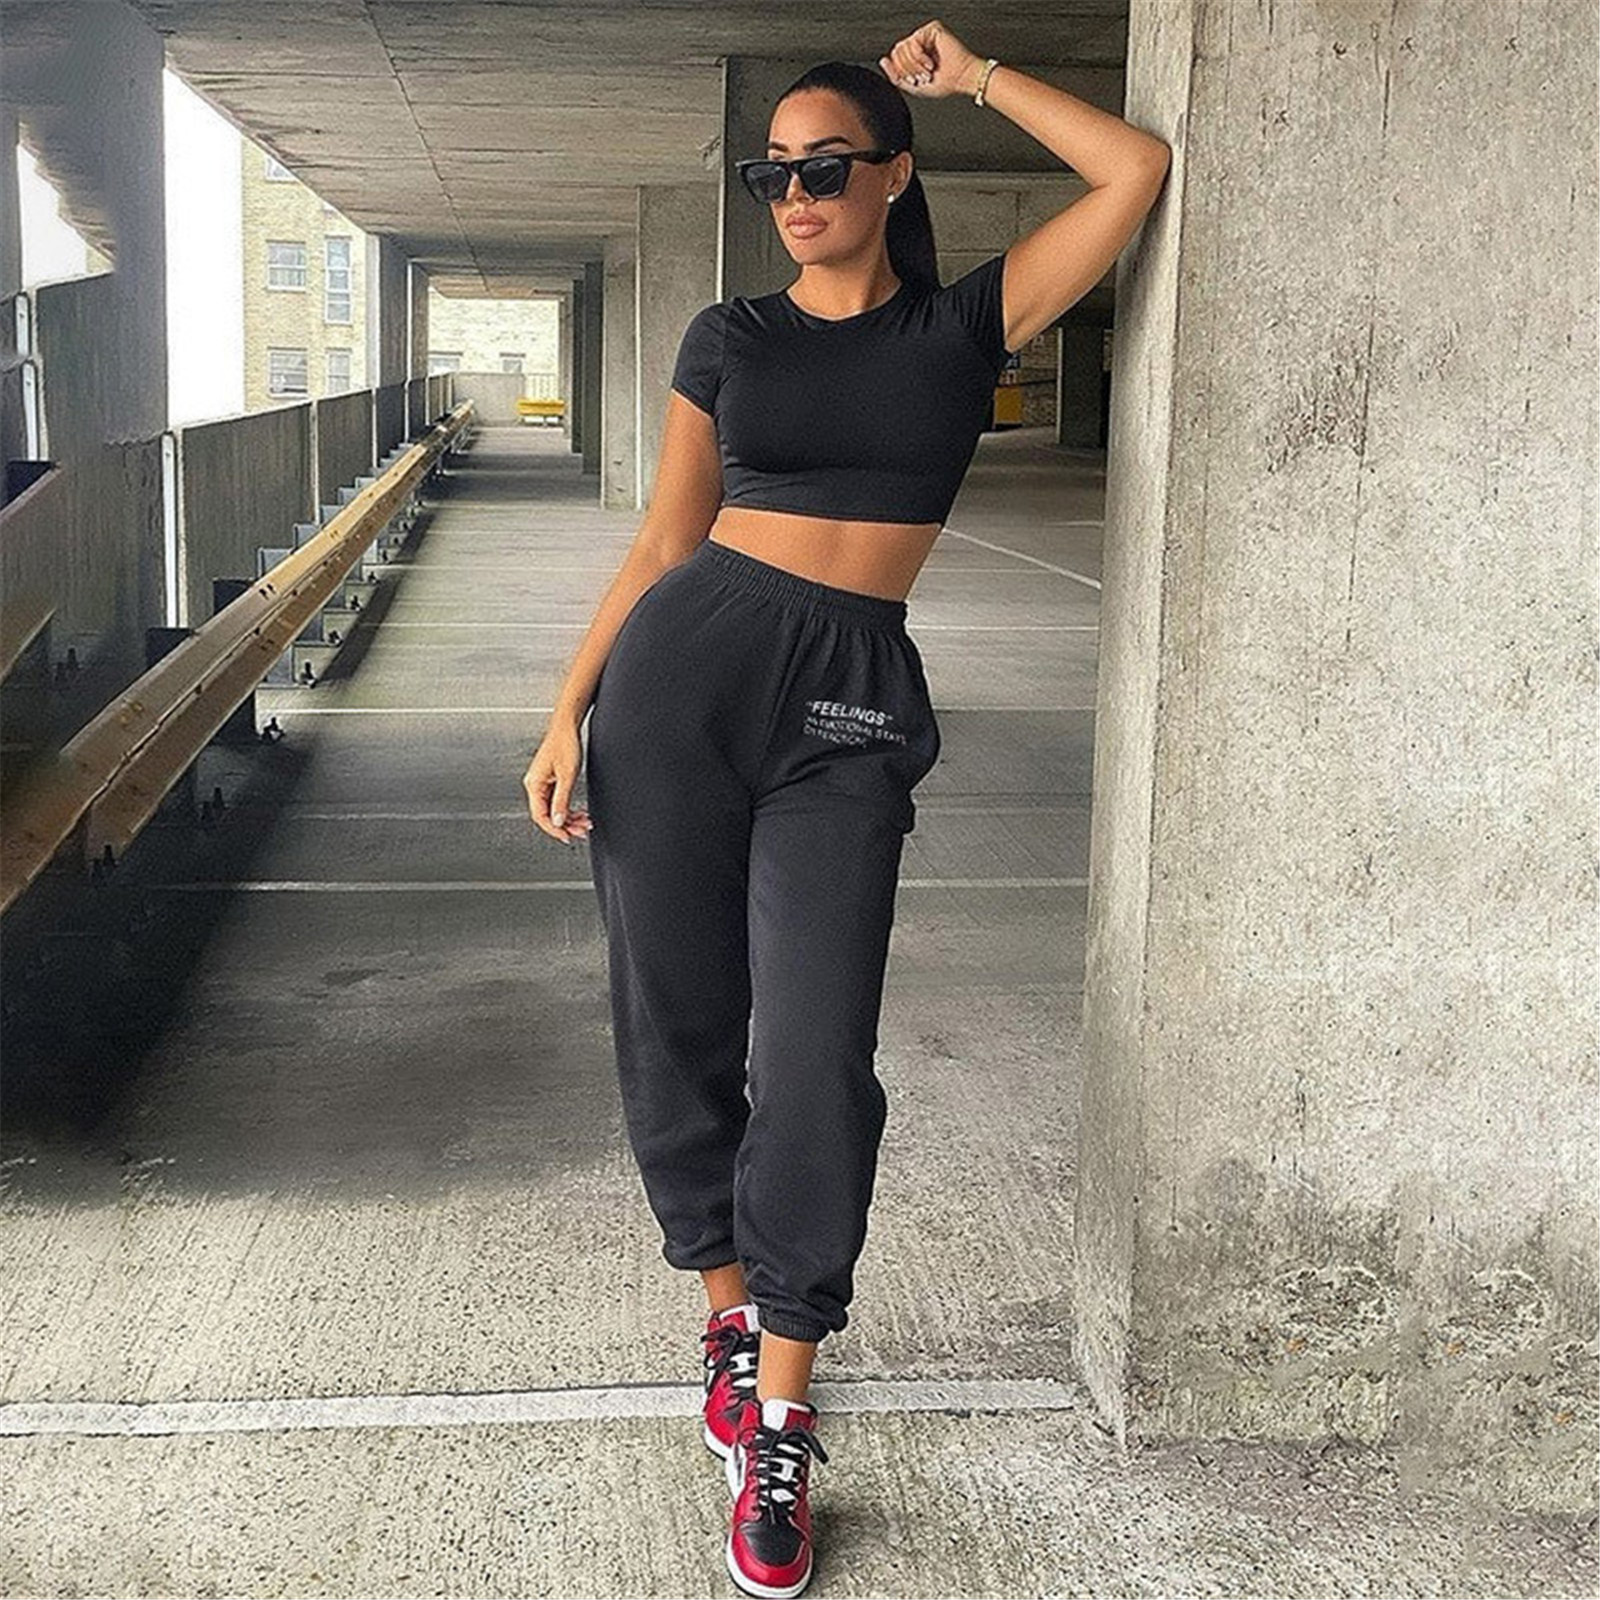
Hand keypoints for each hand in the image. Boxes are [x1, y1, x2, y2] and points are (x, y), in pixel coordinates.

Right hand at [524, 721, 593, 843]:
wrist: (567, 726)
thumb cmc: (565, 743)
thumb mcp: (567, 776)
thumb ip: (561, 801)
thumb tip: (557, 821)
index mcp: (534, 784)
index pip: (540, 816)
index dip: (554, 829)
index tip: (567, 837)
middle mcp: (535, 784)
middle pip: (547, 814)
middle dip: (565, 825)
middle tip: (581, 831)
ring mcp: (542, 782)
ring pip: (553, 809)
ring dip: (569, 818)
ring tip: (584, 823)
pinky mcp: (550, 780)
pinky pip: (557, 800)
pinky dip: (568, 808)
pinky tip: (579, 812)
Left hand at [878, 20, 982, 98]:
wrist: (961, 79)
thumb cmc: (943, 83)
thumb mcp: (913, 86)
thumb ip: (895, 76)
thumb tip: (883, 61)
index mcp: (914, 54)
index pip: (894, 57)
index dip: (901, 72)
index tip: (915, 80)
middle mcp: (919, 42)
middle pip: (896, 51)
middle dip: (907, 69)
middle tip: (922, 76)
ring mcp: (925, 34)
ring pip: (903, 47)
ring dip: (914, 65)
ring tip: (928, 70)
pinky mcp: (932, 29)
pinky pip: (913, 41)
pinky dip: (920, 57)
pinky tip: (931, 62)